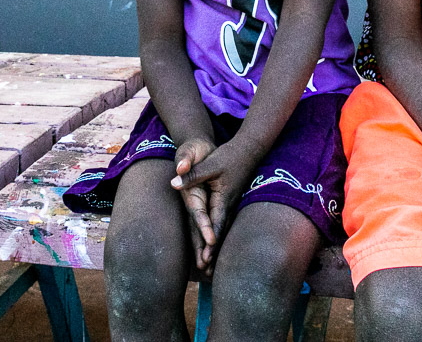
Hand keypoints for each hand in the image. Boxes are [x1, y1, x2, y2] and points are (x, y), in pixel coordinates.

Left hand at [171, 140, 260, 269]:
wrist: (248, 150)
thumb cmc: (229, 156)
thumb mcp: (210, 163)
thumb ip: (192, 174)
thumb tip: (174, 182)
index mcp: (223, 198)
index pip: (216, 223)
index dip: (210, 239)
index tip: (206, 255)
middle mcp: (227, 205)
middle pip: (219, 232)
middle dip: (212, 251)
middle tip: (206, 270)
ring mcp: (230, 205)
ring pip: (222, 230)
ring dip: (216, 248)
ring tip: (211, 268)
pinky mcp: (228, 203)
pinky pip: (222, 223)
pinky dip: (218, 237)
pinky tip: (215, 248)